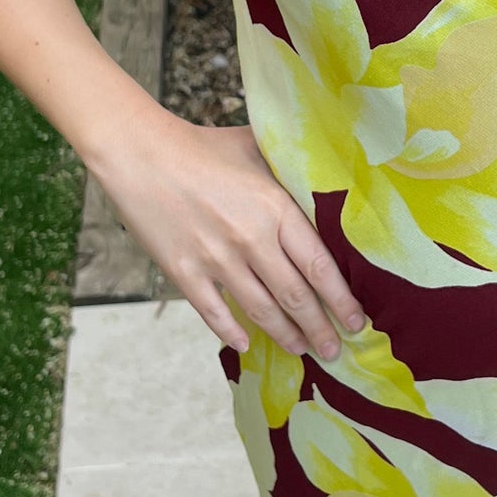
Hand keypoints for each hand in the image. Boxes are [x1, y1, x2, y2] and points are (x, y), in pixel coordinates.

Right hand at [97, 109, 365, 361]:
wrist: (139, 153)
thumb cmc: (201, 147)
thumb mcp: (257, 148)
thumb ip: (290, 169)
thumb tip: (325, 179)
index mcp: (275, 208)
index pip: (320, 266)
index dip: (342, 299)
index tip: (357, 320)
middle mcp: (251, 240)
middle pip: (296, 297)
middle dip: (320, 329)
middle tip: (334, 350)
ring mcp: (216, 260)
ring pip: (261, 311)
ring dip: (285, 336)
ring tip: (302, 349)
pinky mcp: (183, 272)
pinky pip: (214, 313)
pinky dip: (231, 333)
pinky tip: (246, 344)